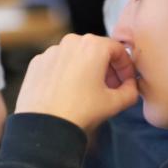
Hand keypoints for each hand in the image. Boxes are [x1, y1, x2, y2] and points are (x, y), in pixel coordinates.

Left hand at [13, 34, 138, 131]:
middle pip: (96, 50)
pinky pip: (58, 64)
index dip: (126, 67)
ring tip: (89, 92)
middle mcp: (70, 42)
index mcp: (92, 46)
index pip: (119, 50)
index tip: (127, 82)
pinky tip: (68, 93)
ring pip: (76, 56)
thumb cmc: (80, 112)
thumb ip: (131, 90)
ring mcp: (50, 51)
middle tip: (111, 88)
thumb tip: (130, 86)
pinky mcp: (37, 63)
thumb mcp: (115, 103)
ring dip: (87, 70)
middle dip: (107, 68)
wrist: (45, 125)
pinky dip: (66, 74)